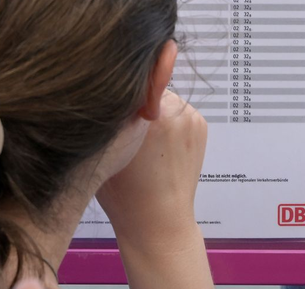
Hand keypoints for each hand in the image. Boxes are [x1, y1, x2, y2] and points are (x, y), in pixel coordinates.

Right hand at [96, 90, 210, 288]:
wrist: (159, 221)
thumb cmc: (125, 193)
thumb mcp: (103, 150)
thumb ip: (108, 118)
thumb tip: (110, 91)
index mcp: (144, 117)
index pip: (130, 83)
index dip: (119, 93)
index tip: (114, 107)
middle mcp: (172, 112)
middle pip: (148, 88)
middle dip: (138, 103)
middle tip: (130, 128)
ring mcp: (190, 118)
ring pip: (165, 98)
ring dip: (155, 109)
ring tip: (147, 141)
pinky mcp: (200, 125)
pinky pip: (180, 110)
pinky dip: (170, 119)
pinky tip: (161, 144)